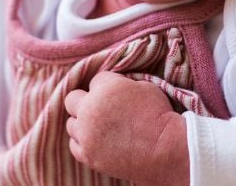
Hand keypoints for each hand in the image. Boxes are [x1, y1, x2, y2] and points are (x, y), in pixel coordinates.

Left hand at [63, 72, 188, 185]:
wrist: (164, 149)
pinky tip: (96, 140)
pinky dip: (83, 142)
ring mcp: (86, 135)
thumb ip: (123, 84)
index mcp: (104, 88)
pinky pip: (74, 145)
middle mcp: (89, 110)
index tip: (118, 94)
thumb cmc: (159, 116)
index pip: (95, 80)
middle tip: (100, 107)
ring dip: (82, 122)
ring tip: (99, 126)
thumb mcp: (145, 87)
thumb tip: (116, 86)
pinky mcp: (88, 155)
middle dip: (85, 100)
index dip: (108, 85)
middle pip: (72, 99)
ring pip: (71, 124)